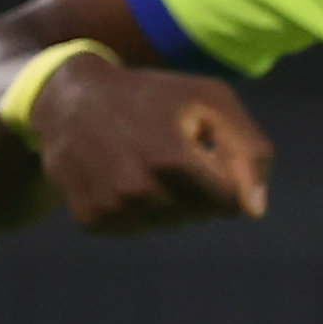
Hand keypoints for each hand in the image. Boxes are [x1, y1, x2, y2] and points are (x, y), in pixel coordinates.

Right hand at [35, 63, 271, 233]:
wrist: (68, 97)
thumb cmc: (151, 95)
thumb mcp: (209, 99)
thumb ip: (249, 150)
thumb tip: (254, 211)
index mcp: (174, 160)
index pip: (229, 203)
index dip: (223, 177)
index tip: (202, 150)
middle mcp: (140, 191)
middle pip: (199, 216)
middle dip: (195, 187)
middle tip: (164, 148)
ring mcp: (113, 209)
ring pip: (168, 225)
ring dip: (165, 199)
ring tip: (140, 158)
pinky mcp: (92, 220)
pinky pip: (136, 228)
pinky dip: (135, 208)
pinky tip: (119, 174)